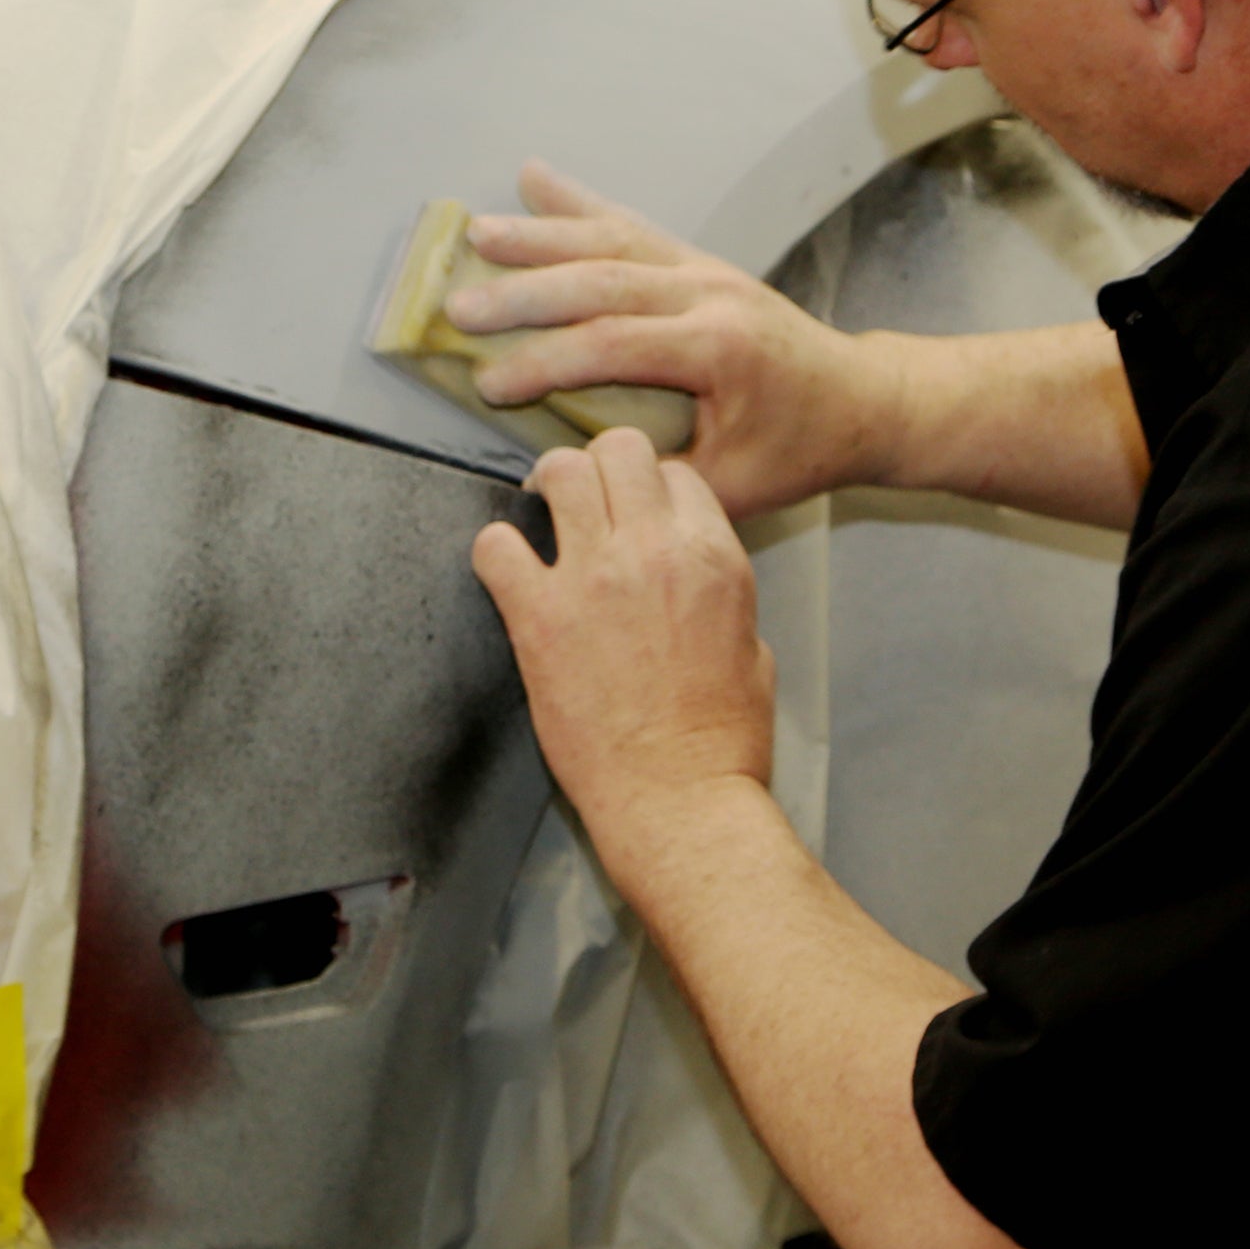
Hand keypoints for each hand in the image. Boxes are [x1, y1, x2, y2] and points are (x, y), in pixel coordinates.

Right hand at [451, 160, 903, 516]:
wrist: (860, 400)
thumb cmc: (801, 448)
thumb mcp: (734, 488)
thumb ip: (653, 486)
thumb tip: (567, 482)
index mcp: (719, 349)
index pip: (615, 347)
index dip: (547, 364)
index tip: (490, 385)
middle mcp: (709, 294)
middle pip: (603, 281)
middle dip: (525, 293)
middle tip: (460, 307)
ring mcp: (704, 269)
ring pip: (612, 241)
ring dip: (540, 235)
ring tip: (477, 234)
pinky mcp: (698, 260)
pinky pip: (632, 225)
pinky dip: (579, 203)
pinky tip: (534, 178)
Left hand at [470, 426, 778, 843]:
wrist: (680, 799)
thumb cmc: (722, 741)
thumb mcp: (754, 651)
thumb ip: (724, 599)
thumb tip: (699, 588)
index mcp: (714, 556)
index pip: (676, 473)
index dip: (651, 487)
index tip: (633, 513)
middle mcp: (655, 550)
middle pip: (619, 449)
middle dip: (599, 467)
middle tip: (581, 499)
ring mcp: (595, 578)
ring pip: (560, 473)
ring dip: (547, 489)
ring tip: (541, 518)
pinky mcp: (540, 617)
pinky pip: (496, 545)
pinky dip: (494, 551)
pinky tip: (506, 573)